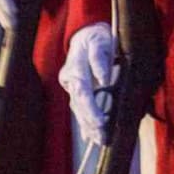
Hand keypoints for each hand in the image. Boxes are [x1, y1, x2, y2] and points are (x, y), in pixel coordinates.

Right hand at [58, 22, 115, 147]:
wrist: (85, 34)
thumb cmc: (97, 37)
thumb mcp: (100, 41)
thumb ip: (100, 59)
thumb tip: (103, 79)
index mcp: (76, 66)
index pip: (83, 90)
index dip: (91, 107)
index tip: (100, 120)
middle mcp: (70, 78)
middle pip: (79, 103)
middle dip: (91, 121)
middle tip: (102, 136)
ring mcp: (71, 85)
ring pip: (78, 109)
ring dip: (89, 126)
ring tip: (101, 139)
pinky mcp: (74, 91)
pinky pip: (79, 110)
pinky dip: (86, 124)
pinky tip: (91, 137)